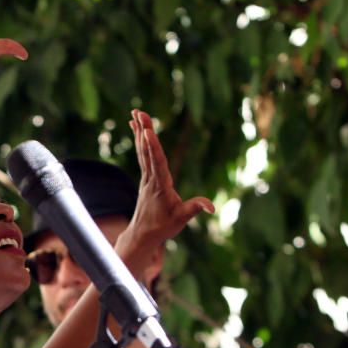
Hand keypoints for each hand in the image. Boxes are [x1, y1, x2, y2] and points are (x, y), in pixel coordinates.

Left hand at [120, 110, 212, 252]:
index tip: (147, 131)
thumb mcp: (181, 219)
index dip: (152, 147)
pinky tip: (138, 130)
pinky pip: (142, 155)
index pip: (156, 163)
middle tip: (139, 112)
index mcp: (160, 186)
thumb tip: (211, 207)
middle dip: (143, 131)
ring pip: (142, 150)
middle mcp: (150, 178)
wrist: (144, 234)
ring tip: (135, 113)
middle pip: (146, 151)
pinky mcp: (146, 177)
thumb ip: (195, 209)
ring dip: (139, 131)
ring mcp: (146, 177)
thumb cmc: (163, 226)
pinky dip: (140, 141)